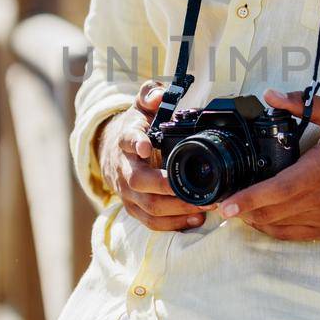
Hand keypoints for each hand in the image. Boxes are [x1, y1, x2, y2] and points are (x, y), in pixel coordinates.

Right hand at [97, 81, 206, 231]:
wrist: (113, 153)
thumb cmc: (136, 129)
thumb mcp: (141, 107)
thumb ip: (150, 95)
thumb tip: (158, 94)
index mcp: (126, 141)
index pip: (127, 140)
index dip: (135, 143)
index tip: (145, 146)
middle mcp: (124, 169)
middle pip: (139, 182)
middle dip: (169, 188)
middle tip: (197, 188)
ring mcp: (128, 193)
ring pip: (148, 207)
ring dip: (177, 210)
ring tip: (205, 206)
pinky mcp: (135, 209)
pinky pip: (152, 222)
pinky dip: (174, 224)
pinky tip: (196, 220)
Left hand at [218, 88, 319, 240]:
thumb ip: (305, 104)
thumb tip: (272, 95)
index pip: (279, 189)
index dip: (249, 199)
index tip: (227, 203)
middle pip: (272, 212)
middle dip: (243, 210)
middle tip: (223, 202)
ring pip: (279, 226)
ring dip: (256, 220)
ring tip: (240, 208)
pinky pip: (293, 235)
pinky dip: (273, 229)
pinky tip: (263, 220)